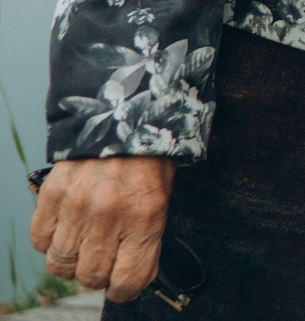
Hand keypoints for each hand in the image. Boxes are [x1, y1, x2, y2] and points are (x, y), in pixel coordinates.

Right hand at [30, 155, 173, 300]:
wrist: (125, 115)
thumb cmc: (148, 161)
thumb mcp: (163, 198)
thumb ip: (148, 239)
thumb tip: (134, 275)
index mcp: (146, 216)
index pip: (129, 279)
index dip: (125, 289)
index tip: (123, 285)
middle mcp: (109, 215)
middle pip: (90, 277)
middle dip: (98, 276)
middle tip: (103, 262)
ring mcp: (77, 205)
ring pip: (61, 264)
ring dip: (72, 261)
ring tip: (84, 245)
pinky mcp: (52, 195)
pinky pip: (40, 240)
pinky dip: (50, 242)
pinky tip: (66, 228)